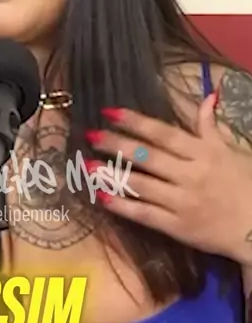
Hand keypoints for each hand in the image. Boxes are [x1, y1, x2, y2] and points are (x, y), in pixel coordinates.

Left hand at [86, 92, 251, 262]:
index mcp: (204, 153)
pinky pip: (145, 215)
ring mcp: (182, 202)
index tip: (109, 112)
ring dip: (112, 175)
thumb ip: (211, 127)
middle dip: (116, 144)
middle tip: (90, 135)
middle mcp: (190, 175)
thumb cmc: (246, 185)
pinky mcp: (178, 227)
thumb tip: (207, 95)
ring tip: (86, 165)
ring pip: (141, 185)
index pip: (163, 134)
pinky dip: (123, 206)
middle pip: (147, 157)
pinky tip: (102, 196)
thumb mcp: (232, 150)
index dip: (135, 122)